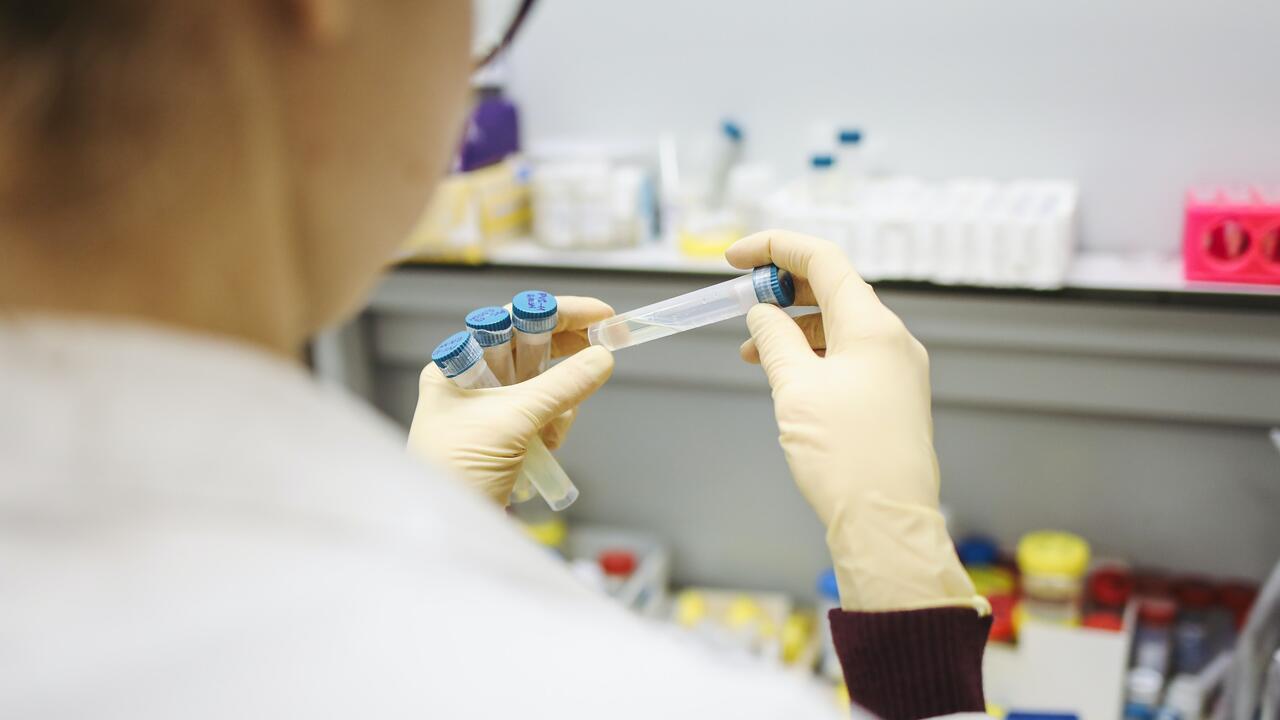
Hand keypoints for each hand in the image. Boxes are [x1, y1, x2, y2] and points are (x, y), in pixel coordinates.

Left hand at [407, 297, 614, 504]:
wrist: (443, 533)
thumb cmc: (456, 469)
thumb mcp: (512, 421)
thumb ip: (561, 386)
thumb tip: (602, 358)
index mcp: (457, 365)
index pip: (513, 320)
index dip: (559, 313)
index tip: (602, 315)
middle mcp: (471, 382)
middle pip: (532, 350)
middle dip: (566, 356)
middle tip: (606, 349)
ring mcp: (490, 411)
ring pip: (544, 385)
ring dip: (561, 402)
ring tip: (553, 432)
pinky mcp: (506, 438)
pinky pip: (544, 415)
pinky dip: (555, 425)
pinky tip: (549, 446)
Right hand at [728, 231, 984, 613]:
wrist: (886, 524)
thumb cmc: (845, 458)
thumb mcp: (795, 389)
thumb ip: (774, 340)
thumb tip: (761, 314)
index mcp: (872, 326)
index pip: (823, 260)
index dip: (775, 248)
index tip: (733, 258)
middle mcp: (892, 340)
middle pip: (833, 289)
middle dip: (781, 289)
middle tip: (739, 302)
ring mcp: (896, 370)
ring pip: (838, 326)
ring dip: (793, 326)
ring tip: (751, 350)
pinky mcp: (892, 398)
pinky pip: (849, 357)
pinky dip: (812, 354)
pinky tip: (784, 375)